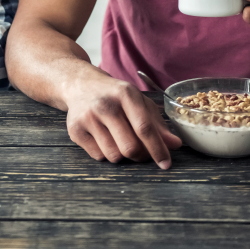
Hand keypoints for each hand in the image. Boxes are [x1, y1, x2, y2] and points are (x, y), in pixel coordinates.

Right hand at [64, 70, 180, 167]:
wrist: (81, 85)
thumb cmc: (115, 96)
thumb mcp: (139, 102)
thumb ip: (157, 124)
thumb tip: (175, 144)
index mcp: (125, 94)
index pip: (144, 127)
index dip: (158, 148)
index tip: (166, 163)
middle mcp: (104, 104)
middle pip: (129, 147)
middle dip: (140, 156)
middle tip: (142, 152)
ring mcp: (87, 117)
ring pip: (113, 156)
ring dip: (121, 155)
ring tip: (120, 140)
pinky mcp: (74, 129)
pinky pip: (98, 157)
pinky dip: (105, 153)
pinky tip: (104, 138)